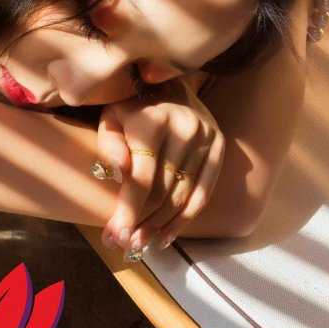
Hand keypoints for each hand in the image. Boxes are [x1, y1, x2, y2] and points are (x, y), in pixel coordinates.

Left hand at [93, 81, 224, 254]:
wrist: (169, 83)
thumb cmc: (130, 107)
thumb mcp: (109, 118)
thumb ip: (109, 145)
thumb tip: (119, 173)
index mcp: (152, 122)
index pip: (141, 179)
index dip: (128, 211)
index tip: (115, 236)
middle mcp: (184, 129)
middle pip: (163, 192)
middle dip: (142, 223)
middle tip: (126, 244)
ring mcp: (206, 138)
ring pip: (184, 196)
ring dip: (162, 226)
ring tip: (143, 244)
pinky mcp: (219, 146)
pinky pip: (205, 191)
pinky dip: (187, 218)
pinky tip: (168, 236)